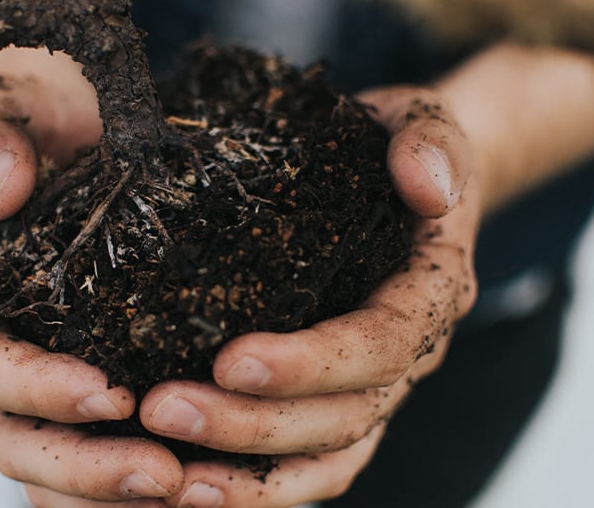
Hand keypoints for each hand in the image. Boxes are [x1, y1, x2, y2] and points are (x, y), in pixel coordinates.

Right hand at [0, 68, 182, 504]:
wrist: (68, 137)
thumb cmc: (33, 131)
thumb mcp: (7, 119)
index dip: (38, 390)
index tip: (110, 392)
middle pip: (20, 439)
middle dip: (86, 467)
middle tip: (162, 474)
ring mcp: (35, 385)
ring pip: (57, 468)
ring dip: (112, 493)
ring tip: (185, 491)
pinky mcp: (85, 389)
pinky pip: (97, 455)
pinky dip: (128, 486)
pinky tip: (190, 486)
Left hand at [135, 86, 479, 506]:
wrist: (398, 180)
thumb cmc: (393, 149)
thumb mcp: (418, 123)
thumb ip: (429, 143)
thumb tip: (426, 185)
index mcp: (428, 293)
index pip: (378, 344)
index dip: (310, 363)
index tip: (230, 359)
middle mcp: (407, 355)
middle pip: (342, 416)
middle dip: (253, 424)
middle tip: (163, 410)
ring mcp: (373, 386)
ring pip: (324, 458)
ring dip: (248, 475)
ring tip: (169, 480)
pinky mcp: (337, 398)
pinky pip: (307, 463)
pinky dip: (256, 486)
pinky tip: (192, 487)